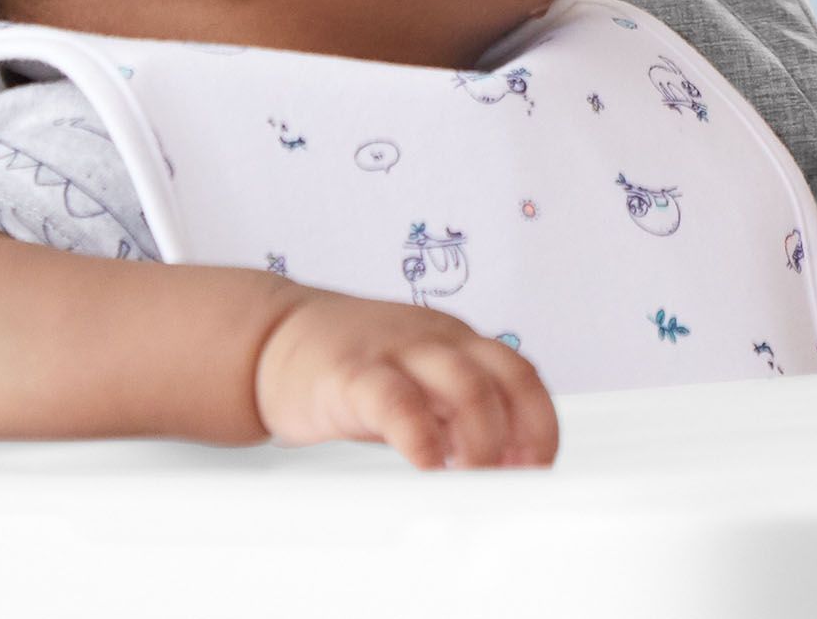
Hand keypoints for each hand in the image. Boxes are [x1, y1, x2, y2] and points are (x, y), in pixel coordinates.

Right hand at [252, 287, 558, 467]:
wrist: (277, 335)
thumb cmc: (353, 368)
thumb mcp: (415, 384)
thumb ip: (453, 414)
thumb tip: (496, 464)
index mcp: (459, 342)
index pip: (520, 374)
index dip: (539, 421)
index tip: (538, 466)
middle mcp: (439, 340)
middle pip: (504, 376)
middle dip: (521, 432)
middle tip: (514, 480)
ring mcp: (398, 351)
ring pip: (464, 384)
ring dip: (483, 439)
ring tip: (480, 481)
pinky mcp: (353, 373)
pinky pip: (397, 401)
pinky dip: (421, 437)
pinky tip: (429, 467)